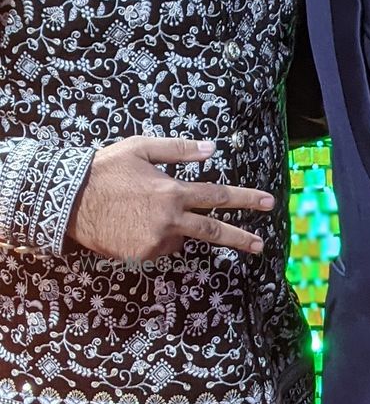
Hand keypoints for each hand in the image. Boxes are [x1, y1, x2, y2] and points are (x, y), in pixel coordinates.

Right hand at [67, 137, 273, 261]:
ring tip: (145, 212)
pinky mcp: (141, 255)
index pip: (217, 196)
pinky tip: (135, 224)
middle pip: (213, 231)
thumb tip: (211, 148)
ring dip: (175, 229)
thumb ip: (178, 149)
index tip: (268, 203)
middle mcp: (168, 219)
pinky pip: (159, 247)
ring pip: (180, 239)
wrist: (68, 201)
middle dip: (240, 238)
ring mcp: (155, 240)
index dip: (245, 199)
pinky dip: (156, 237)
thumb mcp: (140, 148)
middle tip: (259, 245)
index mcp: (172, 191)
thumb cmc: (104, 170)